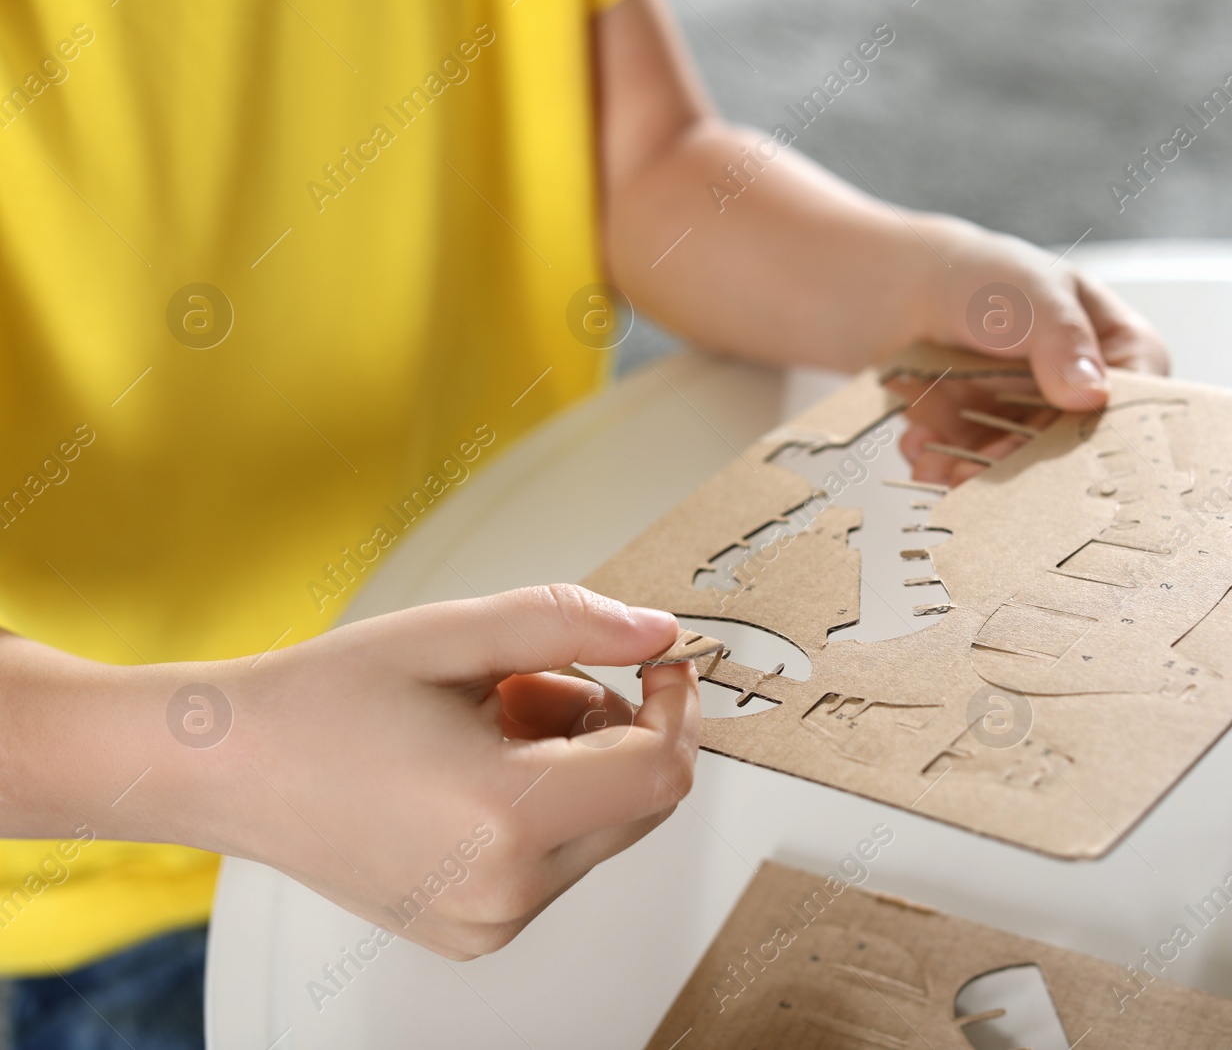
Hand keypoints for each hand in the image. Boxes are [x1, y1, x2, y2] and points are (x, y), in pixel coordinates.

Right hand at [12, 585, 696, 959]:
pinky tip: (471, 766)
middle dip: (617, 728)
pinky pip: (557, 860)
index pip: (661, 773)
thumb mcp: (454, 635)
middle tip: (537, 681)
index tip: (659, 662)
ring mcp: (489, 922)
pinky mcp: (474, 932)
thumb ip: (571, 625)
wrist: (227, 770)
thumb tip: (656, 631)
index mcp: (503, 816)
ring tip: (487, 720)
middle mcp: (506, 889)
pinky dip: (544, 804)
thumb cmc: (322, 703)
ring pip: (601, 830)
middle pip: (641, 805)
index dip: (678, 709)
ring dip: (576, 763)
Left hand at [895, 220, 1168, 484]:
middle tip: (984, 472)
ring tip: (941, 467)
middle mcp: (1079, 394)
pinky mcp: (986, 437)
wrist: (909, 283)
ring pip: (1015, 465)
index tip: (1063, 451)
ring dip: (976, 471)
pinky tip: (918, 445)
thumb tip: (1092, 394)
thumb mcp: (1033, 293)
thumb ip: (1063, 340)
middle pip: (1067, 446)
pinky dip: (943, 460)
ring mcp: (1029, 420)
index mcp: (1117, 349)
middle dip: (1022, 463)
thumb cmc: (985, 275)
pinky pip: (970, 462)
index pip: (1134, 401)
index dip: (1105, 432)